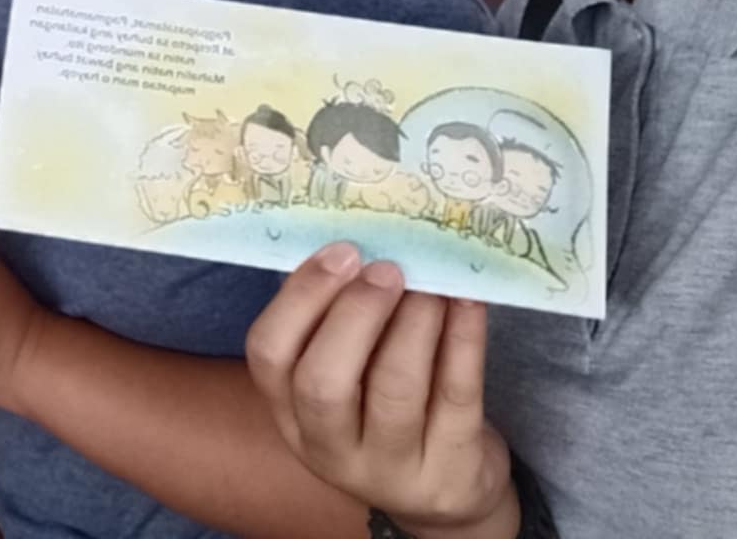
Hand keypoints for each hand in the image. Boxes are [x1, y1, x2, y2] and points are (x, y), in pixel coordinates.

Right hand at [244, 243, 516, 537]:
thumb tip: (348, 244)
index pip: (270, 354)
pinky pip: (457, 395)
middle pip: (324, 383)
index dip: (301, 297)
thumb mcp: (342, 380)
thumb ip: (333, 323)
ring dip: (414, 321)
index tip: (343, 252)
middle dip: (355, 314)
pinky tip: (467, 300)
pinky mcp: (451, 467)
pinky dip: (464, 338)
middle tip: (388, 269)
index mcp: (290, 413)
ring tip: (430, 282)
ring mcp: (391, 465)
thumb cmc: (381, 409)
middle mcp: (328, 446)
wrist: (443, 492)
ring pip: (395, 389)